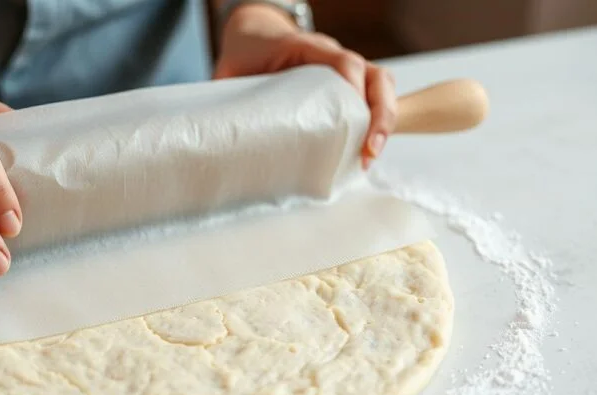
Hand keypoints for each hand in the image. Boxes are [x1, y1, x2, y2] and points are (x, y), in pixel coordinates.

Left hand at [214, 4, 395, 168]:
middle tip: (369, 149)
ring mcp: (343, 74)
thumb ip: (226, 95)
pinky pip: (372, 99)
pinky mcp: (344, 90)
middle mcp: (332, 58)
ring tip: (370, 156)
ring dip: (385, 120)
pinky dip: (376, 123)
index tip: (352, 112)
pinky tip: (365, 152)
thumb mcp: (232, 71)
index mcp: (306, 48)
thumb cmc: (246, 54)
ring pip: (381, 87)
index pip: (343, 60)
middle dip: (380, 113)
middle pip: (375, 76)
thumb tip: (212, 134)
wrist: (255, 36)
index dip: (353, 85)